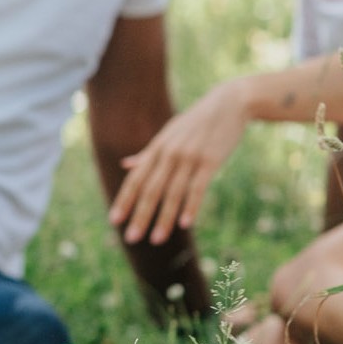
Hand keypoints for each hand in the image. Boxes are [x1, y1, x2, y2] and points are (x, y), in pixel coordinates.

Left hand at [107, 81, 250, 243]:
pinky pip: (197, 187)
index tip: (114, 220)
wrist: (228, 104)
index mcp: (157, 148)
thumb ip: (148, 153)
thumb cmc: (196, 122)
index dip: (124, 200)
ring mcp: (189, 157)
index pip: (136, 179)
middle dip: (140, 215)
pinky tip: (184, 224)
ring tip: (156, 240)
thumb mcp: (169, 134)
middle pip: (150, 189)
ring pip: (172, 193)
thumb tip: (126, 165)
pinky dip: (190, 206)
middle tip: (130, 238)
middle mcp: (169, 153)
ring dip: (163, 218)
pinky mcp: (210, 161)